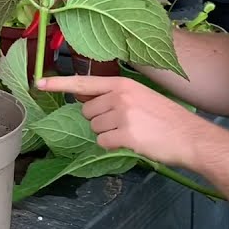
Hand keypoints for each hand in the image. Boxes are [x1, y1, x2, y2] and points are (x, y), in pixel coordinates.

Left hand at [35, 74, 203, 170]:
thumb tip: (83, 97)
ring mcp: (121, 115)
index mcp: (122, 84)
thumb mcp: (140, 96)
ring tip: (133, 131)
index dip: (58, 83)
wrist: (190, 136)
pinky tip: (133, 142)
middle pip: (87, 111)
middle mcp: (119, 96)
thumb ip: (113, 95)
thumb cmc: (166, 118)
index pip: (83, 82)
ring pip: (94, 128)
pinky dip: (114, 146)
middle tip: (125, 123)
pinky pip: (103, 143)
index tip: (38, 83)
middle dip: (99, 120)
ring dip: (107, 134)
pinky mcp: (125, 135)